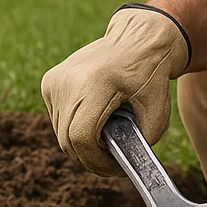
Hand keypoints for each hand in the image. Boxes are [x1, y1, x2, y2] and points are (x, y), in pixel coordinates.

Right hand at [40, 5, 189, 172]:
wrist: (136, 40)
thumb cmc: (150, 76)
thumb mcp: (157, 112)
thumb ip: (140, 142)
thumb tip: (121, 165)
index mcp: (96, 83)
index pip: (81, 137)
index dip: (96, 160)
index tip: (114, 166)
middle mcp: (69, 80)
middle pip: (67, 140)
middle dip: (90, 157)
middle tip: (111, 161)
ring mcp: (55, 81)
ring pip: (60, 133)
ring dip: (81, 143)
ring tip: (106, 138)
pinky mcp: (49, 82)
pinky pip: (58, 120)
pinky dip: (73, 128)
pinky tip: (94, 120)